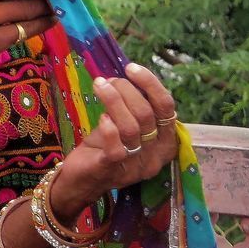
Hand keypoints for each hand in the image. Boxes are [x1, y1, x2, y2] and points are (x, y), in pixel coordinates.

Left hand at [52, 63, 179, 214]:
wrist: (80, 180)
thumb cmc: (104, 147)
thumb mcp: (124, 125)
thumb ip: (132, 107)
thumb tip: (128, 75)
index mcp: (164, 142)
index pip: (167, 108)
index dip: (151, 84)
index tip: (131, 67)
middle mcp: (155, 156)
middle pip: (148, 114)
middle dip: (126, 90)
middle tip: (107, 81)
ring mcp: (135, 165)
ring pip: (132, 127)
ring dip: (113, 100)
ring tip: (100, 86)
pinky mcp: (112, 171)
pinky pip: (118, 148)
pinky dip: (109, 129)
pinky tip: (101, 118)